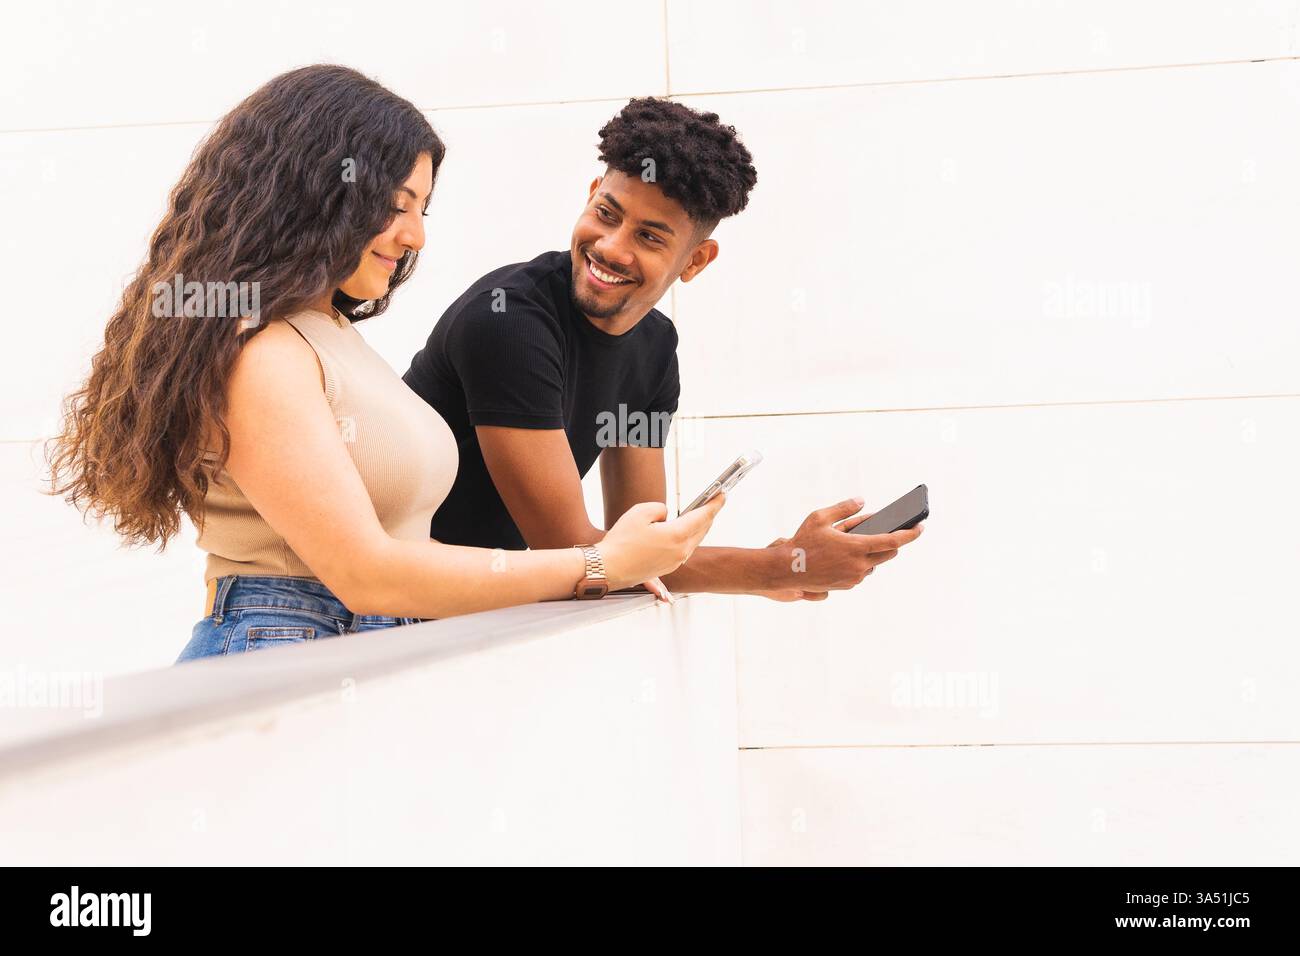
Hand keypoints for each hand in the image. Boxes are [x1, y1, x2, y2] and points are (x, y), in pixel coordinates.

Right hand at [600, 495, 723, 590]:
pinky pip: (684, 550)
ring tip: (699, 515)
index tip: (722, 495)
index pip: (703, 516)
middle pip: (702, 529)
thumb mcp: (640, 512)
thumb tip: (667, 515)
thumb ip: (660, 508)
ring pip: (693, 541)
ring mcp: (675, 562)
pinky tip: (683, 533)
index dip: (715, 503)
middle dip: (708, 514)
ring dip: (698, 527)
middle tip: (713, 502)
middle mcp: (680, 551)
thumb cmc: (621, 542)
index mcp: (677, 536)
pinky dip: (688, 538)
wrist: (608, 569)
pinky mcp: (667, 568)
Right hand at [764, 497, 923, 592]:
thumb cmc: (802, 542)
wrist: (786, 570)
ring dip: (872, 553)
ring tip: (855, 542)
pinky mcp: (847, 586)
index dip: (910, 534)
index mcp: (857, 547)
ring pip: (874, 564)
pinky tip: (846, 555)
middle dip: (891, 542)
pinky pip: (862, 572)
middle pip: (888, 553)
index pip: (893, 541)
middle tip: (888, 531)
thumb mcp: (820, 517)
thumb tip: (862, 501)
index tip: (921, 527)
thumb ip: (844, 508)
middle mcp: (860, 565)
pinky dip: (860, 563)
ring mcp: (854, 578)